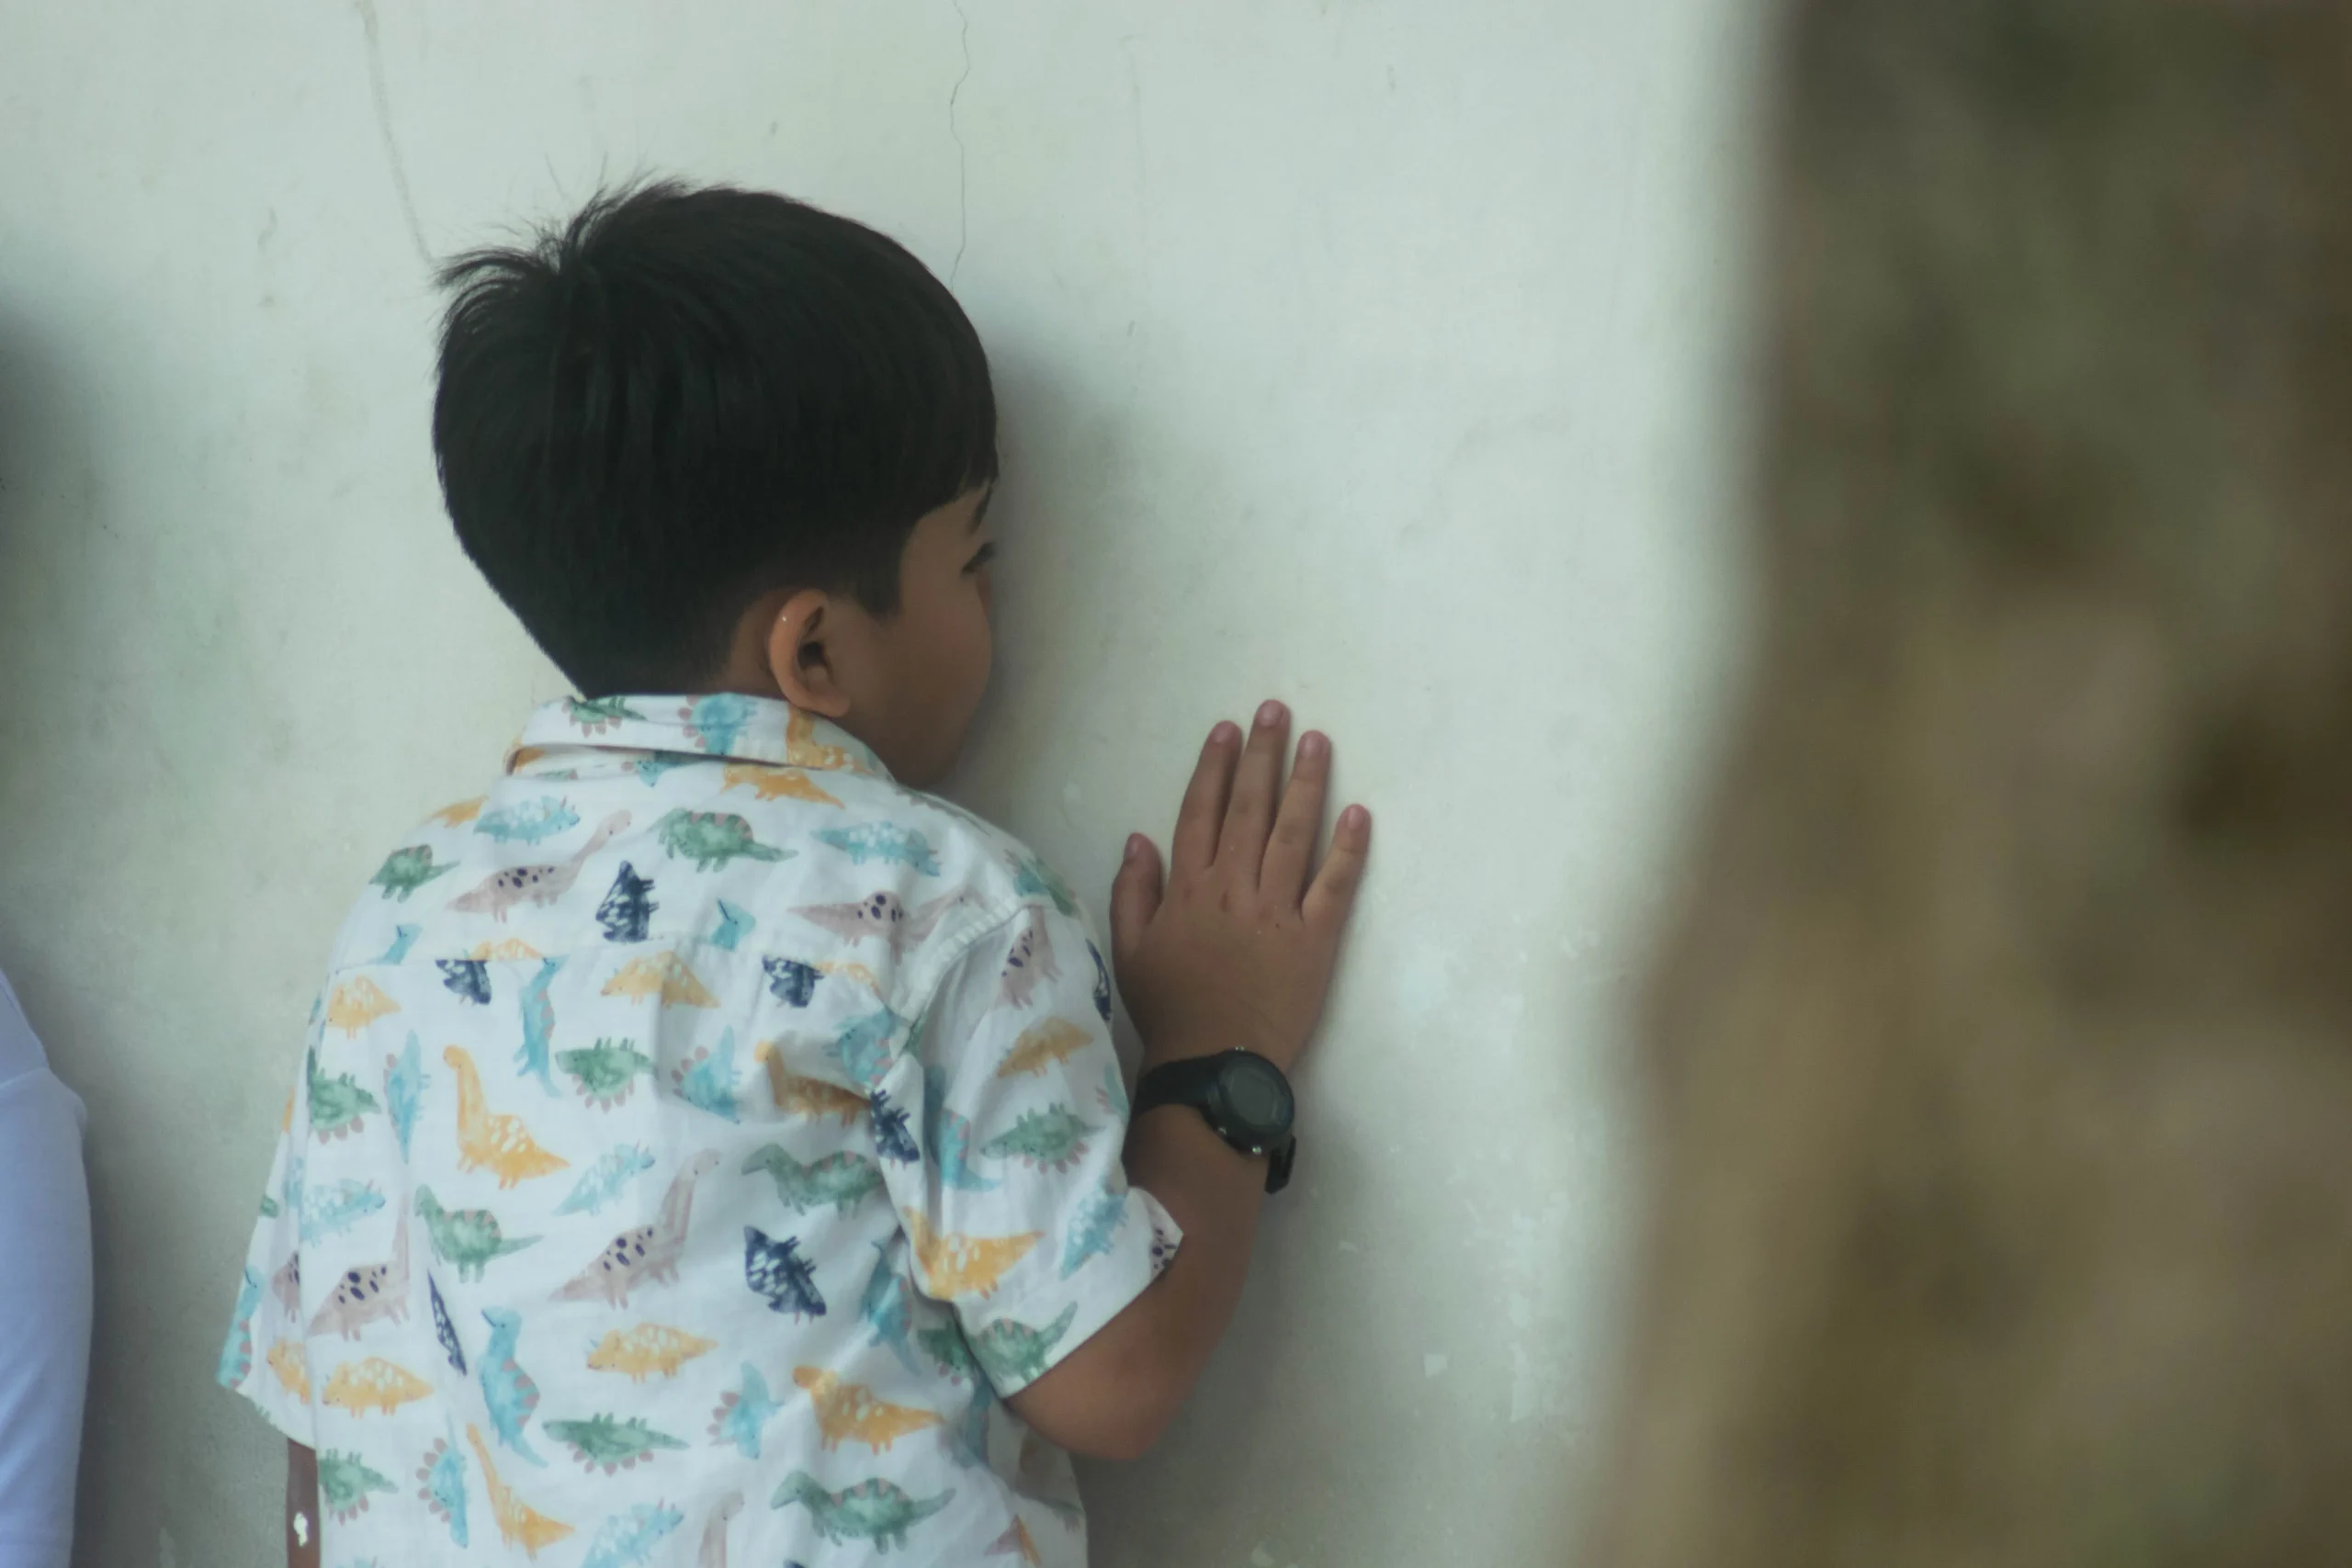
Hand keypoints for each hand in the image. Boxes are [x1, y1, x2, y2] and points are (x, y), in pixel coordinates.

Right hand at [1110, 700, 1371, 1072]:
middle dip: (1263, 755)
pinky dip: (1348, 848)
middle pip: (1249, 808)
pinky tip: (1360, 813)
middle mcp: (1233, 887)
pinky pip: (1335, 885)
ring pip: (1294, 833)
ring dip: (1307, 783)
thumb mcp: (1129, 950)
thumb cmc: (1170, 1009)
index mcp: (1189, 889)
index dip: (1215, 767)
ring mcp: (1278, 910)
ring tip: (1318, 741)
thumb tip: (1139, 838)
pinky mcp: (1315, 938)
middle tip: (1277, 711)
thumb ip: (1133, 891)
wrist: (1213, 1062)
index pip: (1201, 812)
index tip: (1227, 730)